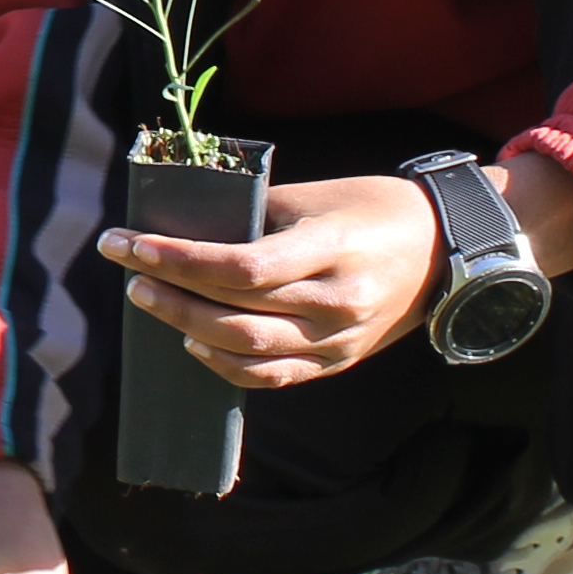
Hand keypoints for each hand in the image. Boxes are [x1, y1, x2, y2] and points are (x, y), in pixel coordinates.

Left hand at [105, 156, 572, 388]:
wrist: (446, 251)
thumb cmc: (373, 209)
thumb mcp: (314, 197)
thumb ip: (253, 216)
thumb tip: (182, 227)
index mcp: (331, 250)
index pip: (239, 265)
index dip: (176, 258)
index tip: (126, 243)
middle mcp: (336, 303)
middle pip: (235, 312)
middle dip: (169, 291)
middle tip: (127, 270)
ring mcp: (339, 341)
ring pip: (247, 352)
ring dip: (187, 327)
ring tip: (149, 301)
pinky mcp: (338, 363)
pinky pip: (271, 376)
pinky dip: (224, 365)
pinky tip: (192, 342)